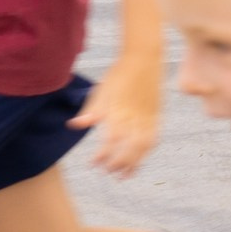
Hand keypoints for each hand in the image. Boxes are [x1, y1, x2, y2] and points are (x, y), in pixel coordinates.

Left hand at [72, 49, 161, 175]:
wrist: (144, 56)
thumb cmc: (119, 72)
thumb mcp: (101, 89)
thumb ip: (91, 110)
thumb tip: (74, 126)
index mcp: (119, 111)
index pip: (111, 141)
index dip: (102, 156)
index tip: (93, 163)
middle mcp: (135, 117)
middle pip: (129, 149)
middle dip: (118, 164)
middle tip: (106, 172)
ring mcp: (148, 117)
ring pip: (143, 147)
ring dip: (134, 163)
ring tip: (125, 175)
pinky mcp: (156, 115)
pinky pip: (154, 138)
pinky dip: (146, 151)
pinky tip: (139, 157)